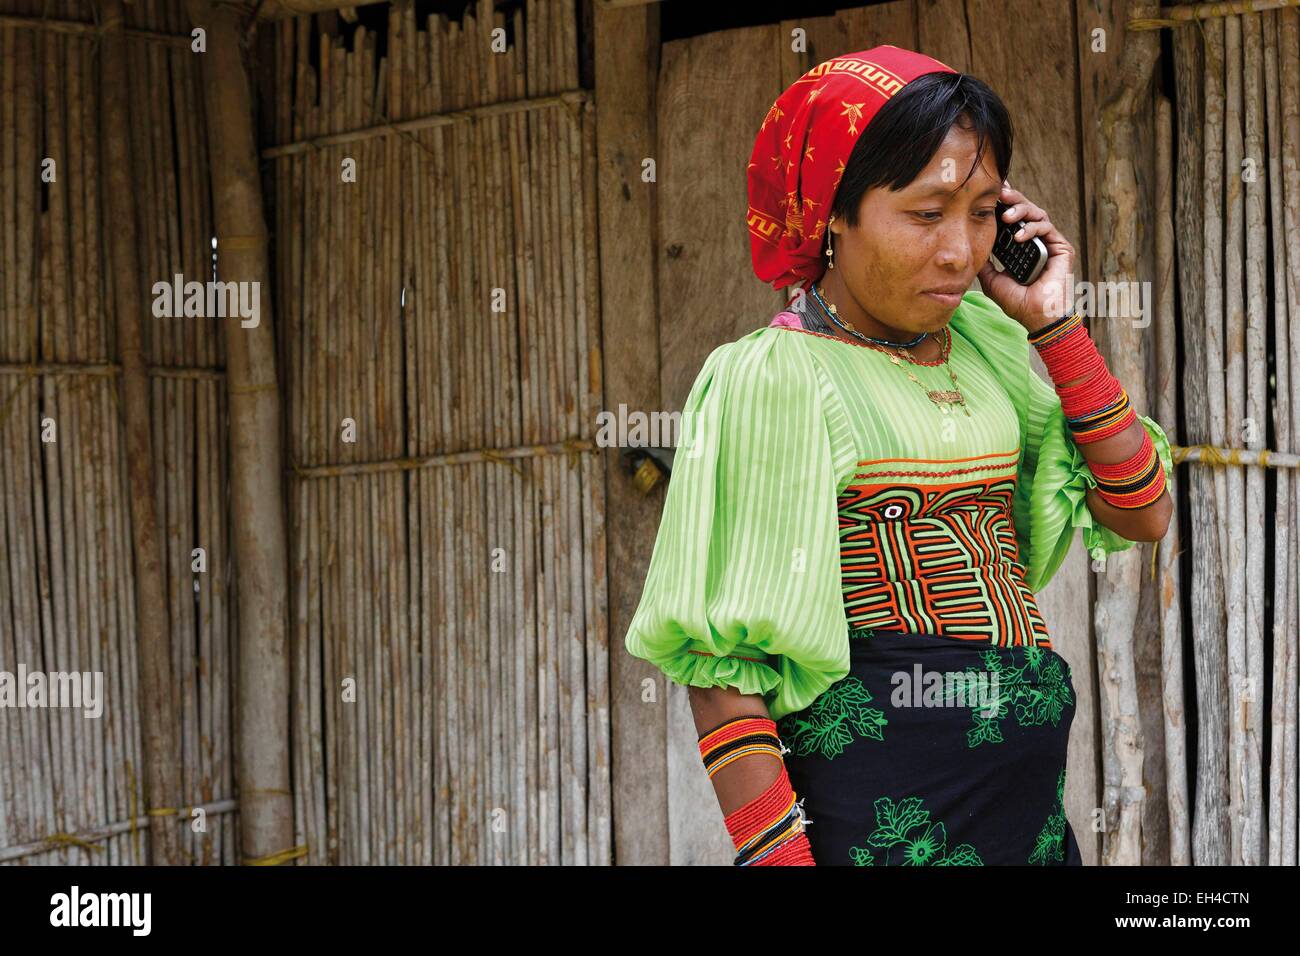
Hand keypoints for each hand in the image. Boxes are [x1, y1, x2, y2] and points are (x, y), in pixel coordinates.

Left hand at [976, 181, 1075, 331]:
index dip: (1003, 205)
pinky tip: (1019, 236)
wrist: (1035, 316)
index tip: (990, 193)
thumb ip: (984, 261)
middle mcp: (1034, 241)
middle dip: (1013, 199)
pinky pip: (1047, 228)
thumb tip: (970, 245)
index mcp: (1019, 246)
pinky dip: (1032, 229)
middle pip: (1024, 211)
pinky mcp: (1062, 247)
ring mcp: (1048, 243)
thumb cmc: (1016, 301)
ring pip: (1037, 214)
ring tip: (1007, 217)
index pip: (1011, 220)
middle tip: (1000, 193)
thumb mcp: (991, 279)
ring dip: (1021, 211)